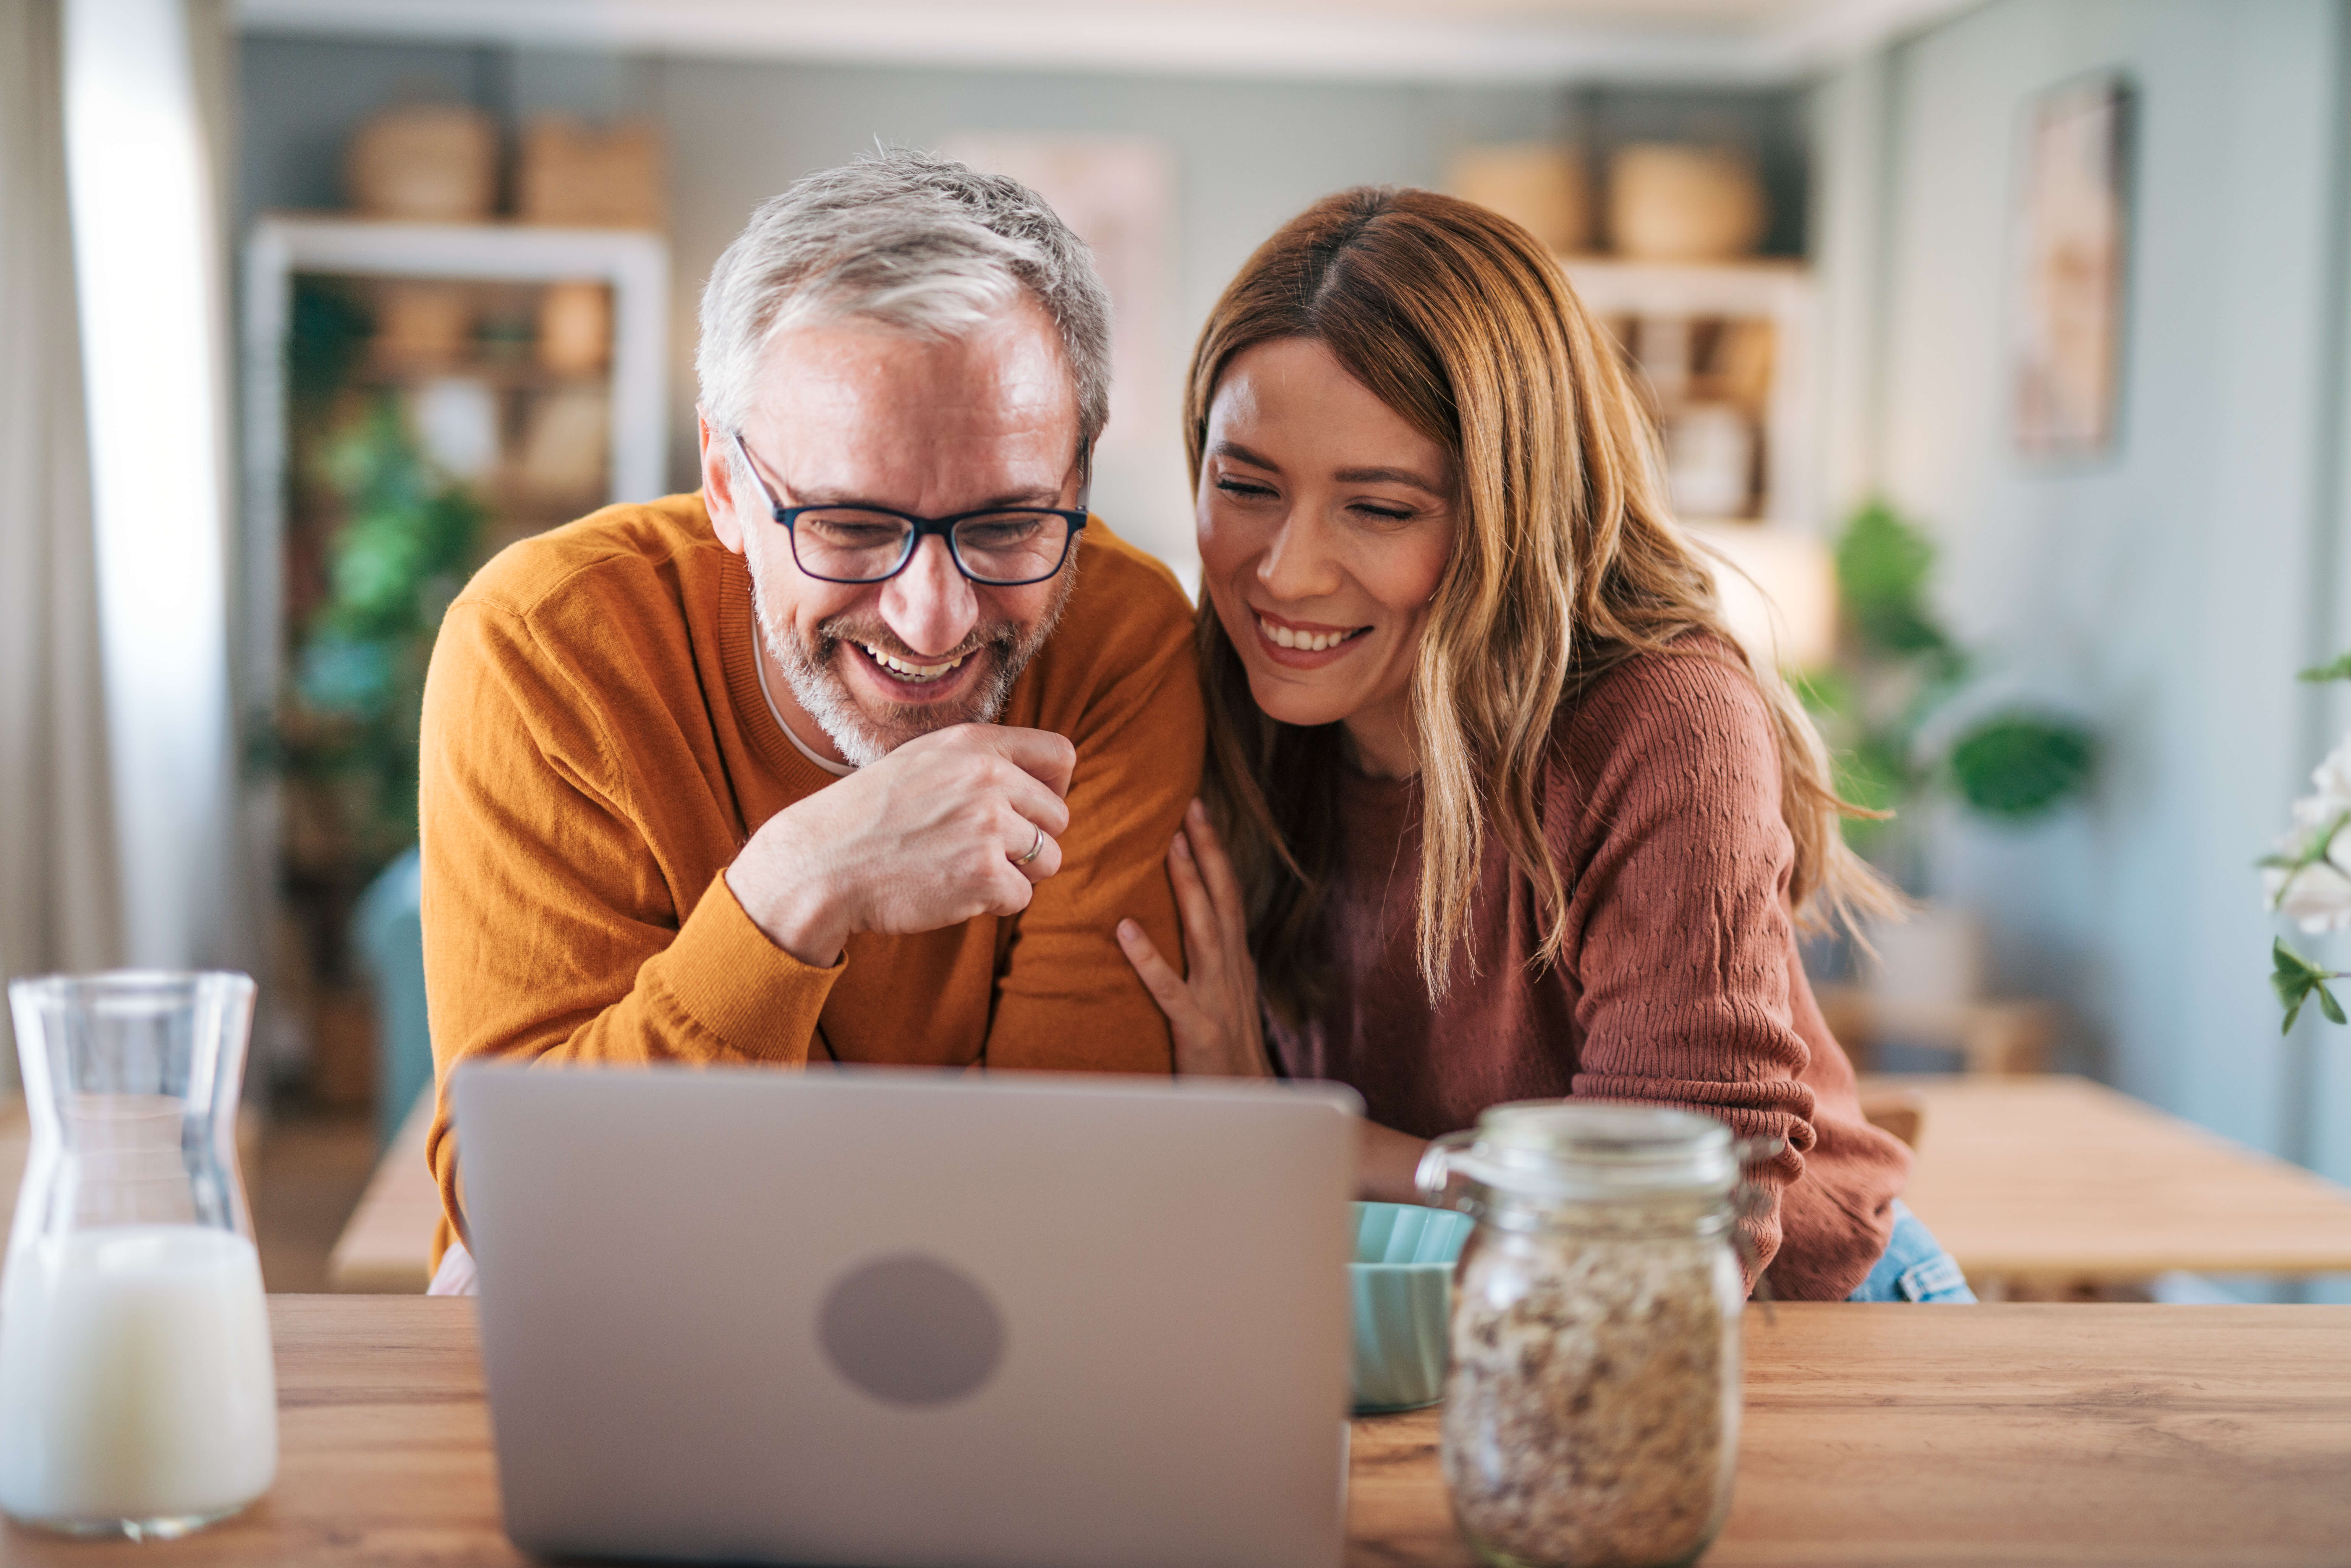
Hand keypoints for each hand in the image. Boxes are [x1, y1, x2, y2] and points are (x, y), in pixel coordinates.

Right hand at [728, 723, 1074, 965]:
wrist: (820, 863)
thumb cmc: (870, 817)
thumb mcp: (924, 761)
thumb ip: (980, 763)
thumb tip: (1039, 786)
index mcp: (975, 743)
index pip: (1060, 754)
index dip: (1053, 788)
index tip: (1029, 809)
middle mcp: (988, 777)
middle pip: (1057, 817)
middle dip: (1029, 841)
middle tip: (980, 851)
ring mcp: (989, 826)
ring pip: (1048, 860)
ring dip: (1015, 874)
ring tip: (963, 869)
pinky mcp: (985, 874)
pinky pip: (1022, 897)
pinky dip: (993, 903)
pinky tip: (952, 890)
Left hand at [1117, 799, 1271, 1077]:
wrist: (1251, 1107)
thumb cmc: (1227, 1053)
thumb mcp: (1223, 999)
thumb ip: (1209, 964)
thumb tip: (1191, 926)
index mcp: (1235, 963)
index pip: (1228, 897)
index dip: (1216, 854)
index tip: (1200, 813)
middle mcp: (1231, 972)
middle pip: (1222, 900)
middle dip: (1208, 852)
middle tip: (1191, 807)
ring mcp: (1216, 998)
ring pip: (1204, 931)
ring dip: (1189, 886)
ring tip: (1171, 846)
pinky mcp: (1196, 1029)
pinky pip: (1169, 988)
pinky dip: (1148, 958)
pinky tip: (1126, 930)